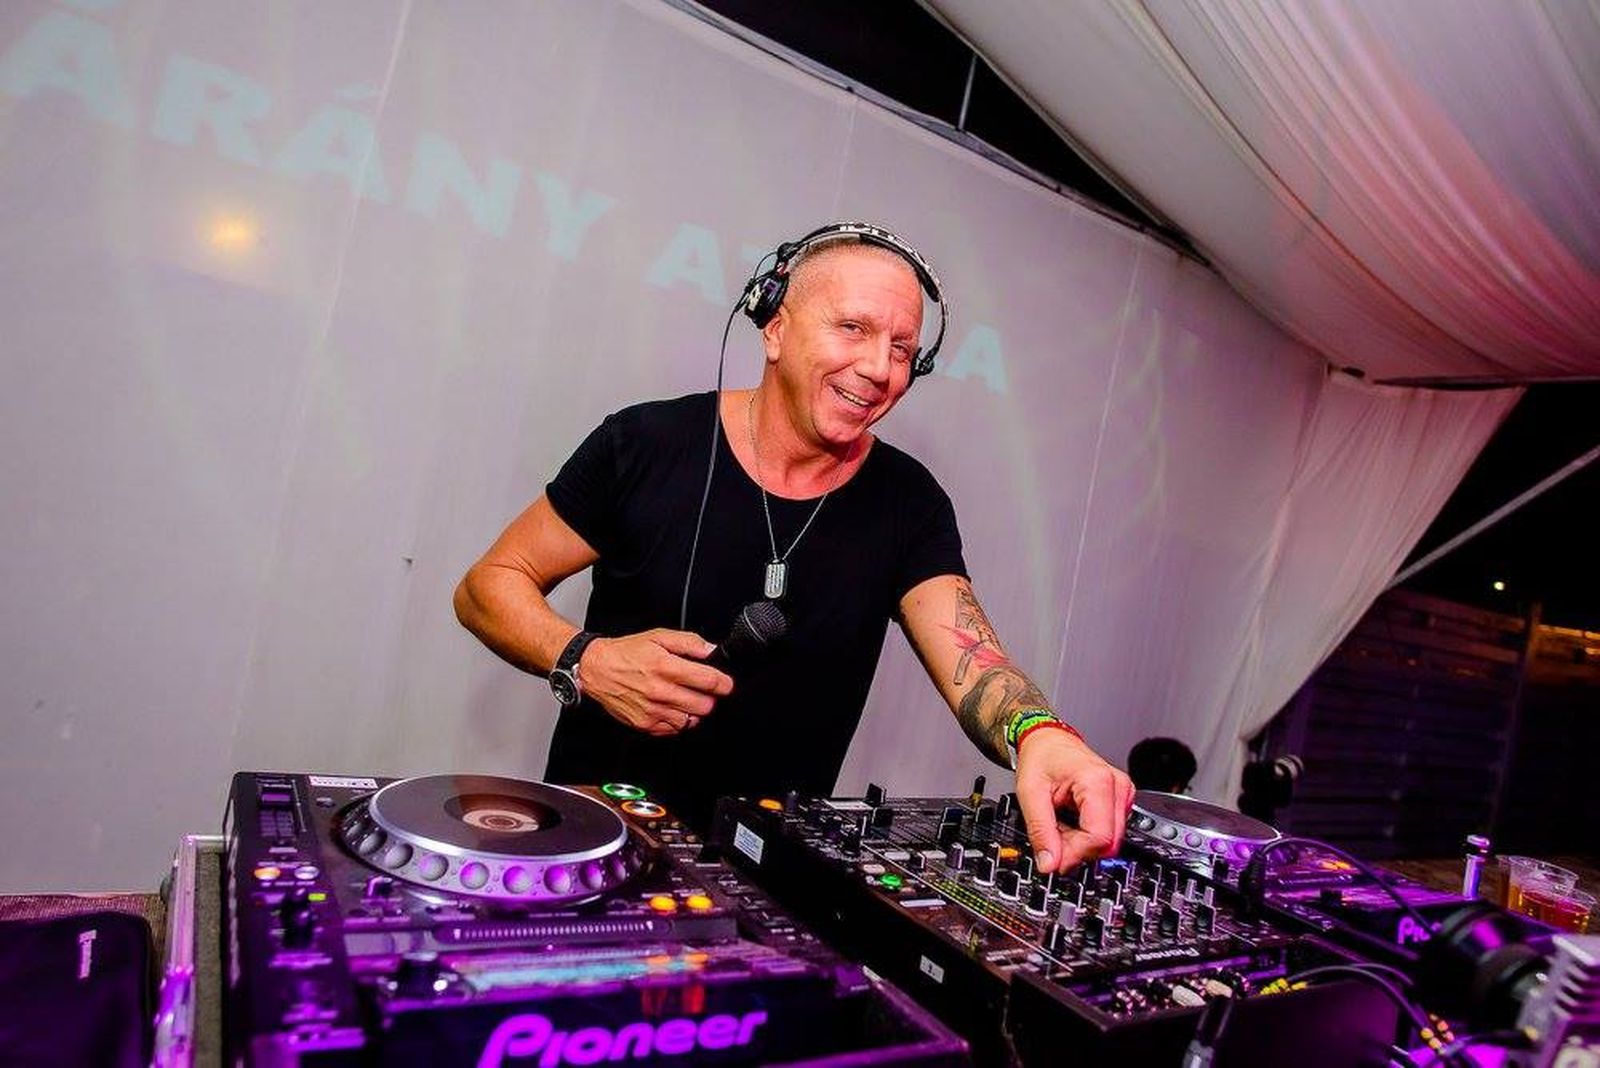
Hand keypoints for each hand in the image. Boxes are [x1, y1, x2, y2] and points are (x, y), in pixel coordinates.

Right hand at [577, 629, 733, 735]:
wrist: (597, 669)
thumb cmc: (626, 653)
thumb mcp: (659, 637)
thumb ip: (689, 642)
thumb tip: (711, 649)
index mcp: (666, 667)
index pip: (708, 681)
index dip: (724, 683)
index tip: (726, 684)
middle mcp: (660, 691)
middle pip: (705, 705)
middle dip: (709, 698)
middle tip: (703, 690)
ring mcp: (653, 711)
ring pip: (692, 720)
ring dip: (694, 710)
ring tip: (685, 698)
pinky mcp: (645, 725)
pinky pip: (675, 730)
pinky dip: (679, 721)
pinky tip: (672, 707)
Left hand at [1014, 727, 1134, 873]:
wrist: (1048, 740)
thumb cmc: (1040, 757)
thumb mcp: (1029, 793)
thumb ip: (1040, 831)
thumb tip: (1049, 864)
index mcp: (1098, 781)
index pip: (1099, 837)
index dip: (1075, 854)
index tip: (1053, 858)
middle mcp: (1118, 787)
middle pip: (1107, 843)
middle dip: (1077, 849)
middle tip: (1052, 836)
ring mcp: (1123, 794)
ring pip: (1109, 841)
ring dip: (1081, 842)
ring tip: (1060, 822)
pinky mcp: (1121, 801)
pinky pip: (1108, 832)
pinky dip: (1087, 834)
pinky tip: (1072, 820)